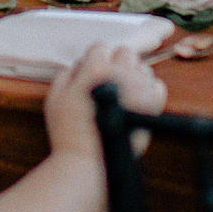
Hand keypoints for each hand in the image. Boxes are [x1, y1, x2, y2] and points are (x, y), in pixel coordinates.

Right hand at [42, 45, 165, 162]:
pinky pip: (158, 85)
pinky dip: (150, 91)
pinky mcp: (152, 106)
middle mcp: (119, 74)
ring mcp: (138, 89)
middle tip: (110, 84)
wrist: (88, 164)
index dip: (96, 61)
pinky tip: (138, 102)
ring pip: (143, 67)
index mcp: (94, 70)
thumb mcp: (54, 99)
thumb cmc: (68, 134)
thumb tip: (80, 65)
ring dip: (134, 77)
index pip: (101, 47)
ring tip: (124, 95)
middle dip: (117, 64)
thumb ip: (66, 75)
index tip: (94, 76)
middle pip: (125, 52)